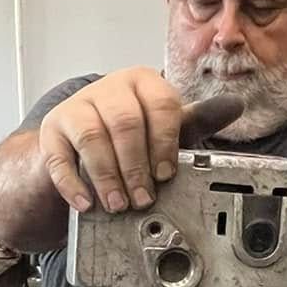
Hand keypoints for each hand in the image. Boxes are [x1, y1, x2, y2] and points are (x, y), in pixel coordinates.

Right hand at [39, 70, 249, 215]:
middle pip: (125, 122)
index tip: (166, 174)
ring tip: (117, 204)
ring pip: (92, 137)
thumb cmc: (128, 136)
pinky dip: (73, 184)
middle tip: (143, 198)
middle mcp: (109, 88)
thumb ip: (194, 122)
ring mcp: (76, 107)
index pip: (160, 104)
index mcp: (143, 82)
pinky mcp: (51, 130)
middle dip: (136, 166)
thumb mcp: (163, 128)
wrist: (77, 144)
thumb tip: (234, 106)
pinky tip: (86, 202)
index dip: (165, 143)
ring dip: (107, 177)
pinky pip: (59, 156)